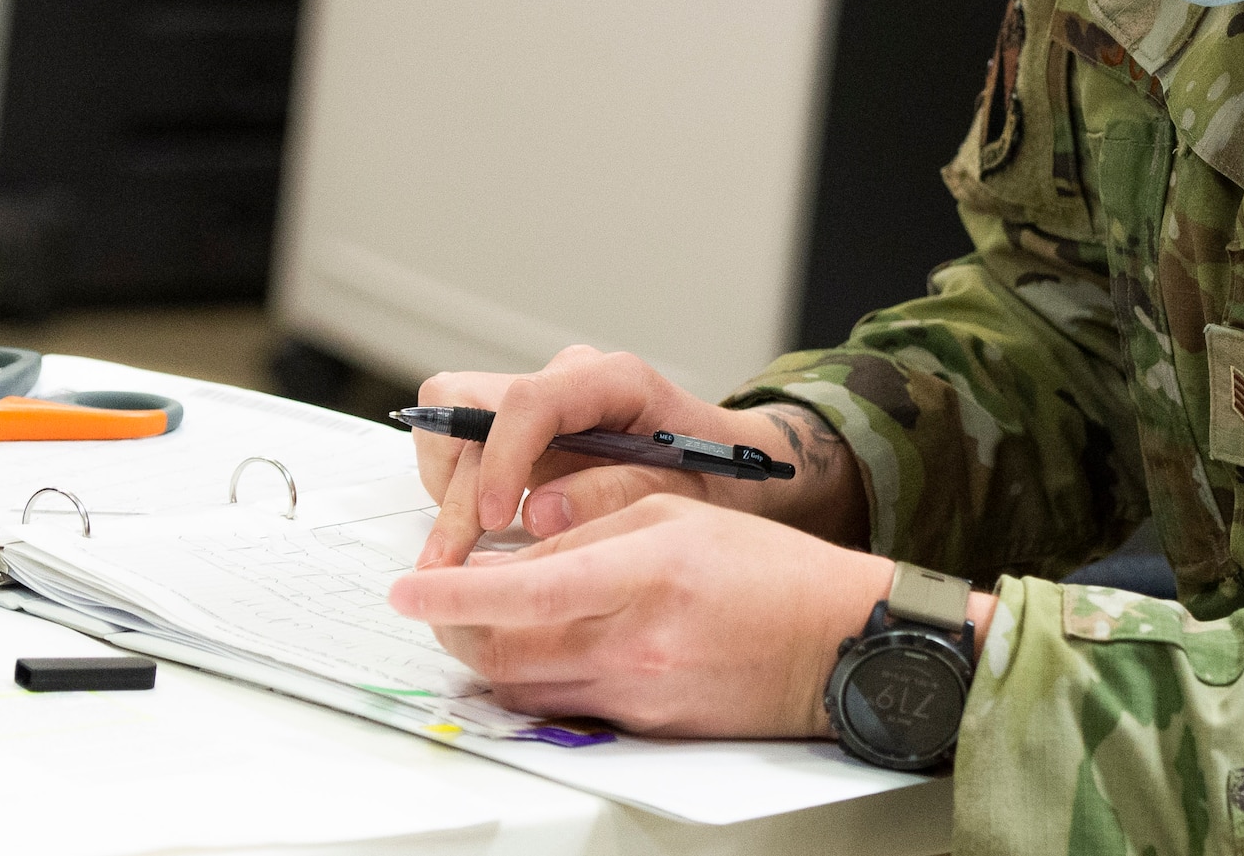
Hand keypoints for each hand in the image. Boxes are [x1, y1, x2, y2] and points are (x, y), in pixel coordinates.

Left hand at [392, 495, 897, 734]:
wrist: (837, 642)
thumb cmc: (770, 570)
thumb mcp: (675, 515)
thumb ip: (591, 528)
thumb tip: (518, 551)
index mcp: (642, 572)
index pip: (521, 592)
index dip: (451, 594)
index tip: (406, 590)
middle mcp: (634, 641)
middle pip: (500, 654)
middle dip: (453, 630)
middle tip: (440, 604)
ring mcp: (638, 693)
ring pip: (522, 689)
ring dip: (491, 659)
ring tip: (494, 625)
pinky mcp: (646, 728)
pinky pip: (565, 708)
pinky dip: (541, 680)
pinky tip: (555, 650)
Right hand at [411, 345, 865, 567]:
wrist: (727, 470)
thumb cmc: (715, 477)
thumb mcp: (687, 493)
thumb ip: (620, 494)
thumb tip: (538, 511)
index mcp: (612, 381)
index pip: (530, 401)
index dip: (502, 459)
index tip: (497, 521)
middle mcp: (566, 381)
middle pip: (471, 409)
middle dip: (458, 491)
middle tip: (452, 568)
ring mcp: (539, 404)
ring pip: (453, 427)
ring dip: (450, 493)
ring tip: (469, 557)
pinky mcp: (520, 433)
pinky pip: (460, 451)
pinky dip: (458, 496)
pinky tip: (489, 539)